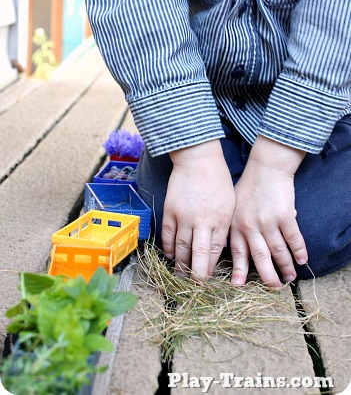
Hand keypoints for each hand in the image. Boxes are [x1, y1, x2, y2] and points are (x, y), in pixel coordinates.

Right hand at [162, 140, 235, 280]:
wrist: (198, 159)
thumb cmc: (218, 180)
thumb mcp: (229, 204)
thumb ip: (224, 226)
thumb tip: (218, 248)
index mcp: (221, 220)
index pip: (215, 253)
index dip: (211, 268)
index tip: (208, 279)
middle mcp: (203, 222)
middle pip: (198, 256)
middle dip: (197, 275)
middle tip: (195, 287)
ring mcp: (184, 216)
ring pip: (180, 248)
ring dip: (180, 264)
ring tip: (180, 274)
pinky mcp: (170, 210)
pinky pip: (167, 235)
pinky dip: (167, 248)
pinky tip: (169, 255)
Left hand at [230, 135, 307, 287]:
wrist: (266, 168)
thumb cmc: (248, 187)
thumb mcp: (233, 207)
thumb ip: (234, 227)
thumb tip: (231, 248)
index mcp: (236, 225)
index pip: (237, 252)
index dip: (239, 269)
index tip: (239, 285)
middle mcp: (251, 226)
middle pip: (260, 257)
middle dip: (267, 275)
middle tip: (273, 287)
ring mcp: (268, 221)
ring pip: (278, 251)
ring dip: (285, 266)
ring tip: (289, 278)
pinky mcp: (285, 215)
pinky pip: (294, 238)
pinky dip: (299, 251)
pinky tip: (302, 260)